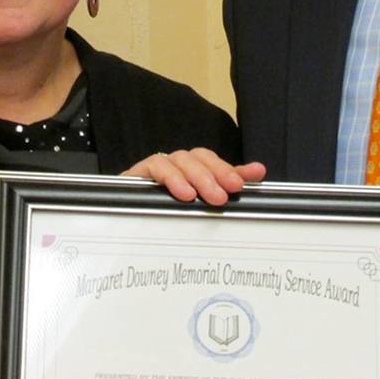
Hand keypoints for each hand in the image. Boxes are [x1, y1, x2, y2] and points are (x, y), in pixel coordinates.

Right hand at [123, 148, 266, 206]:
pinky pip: (156, 166)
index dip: (227, 168)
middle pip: (196, 157)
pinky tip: (184, 193)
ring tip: (210, 197)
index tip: (242, 183)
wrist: (122, 220)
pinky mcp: (137, 174)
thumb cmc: (162, 212)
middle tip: (227, 194)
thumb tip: (257, 171)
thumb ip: (227, 184)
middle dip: (216, 174)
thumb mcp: (200, 200)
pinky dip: (173, 178)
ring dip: (197, 177)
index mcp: (188, 170)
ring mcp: (156, 168)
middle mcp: (173, 165)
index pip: (209, 160)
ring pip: (180, 159)